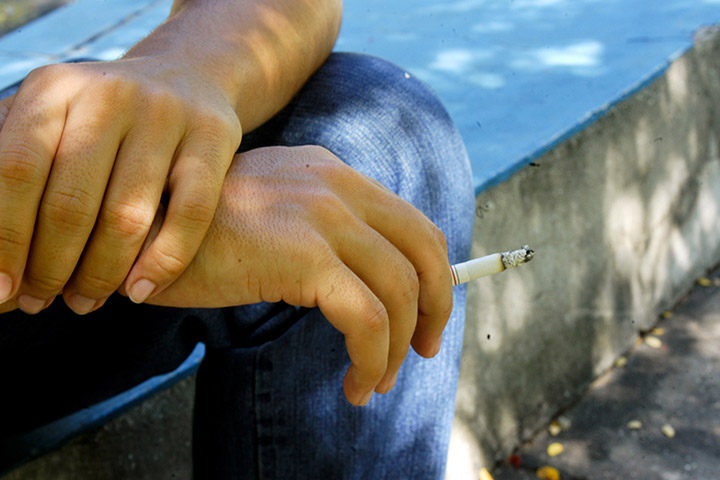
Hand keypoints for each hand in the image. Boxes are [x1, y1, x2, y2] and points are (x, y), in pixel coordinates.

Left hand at [0, 57, 241, 314]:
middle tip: (42, 301)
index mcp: (55, 88)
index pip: (17, 171)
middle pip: (72, 202)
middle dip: (51, 268)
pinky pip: (190, 214)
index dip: (6, 238)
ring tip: (85, 302)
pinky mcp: (214, 135)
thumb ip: (17, 173)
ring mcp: (167, 113)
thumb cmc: (103, 124)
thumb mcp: (54, 124)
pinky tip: (139, 292)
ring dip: (101, 276)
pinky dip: (163, 263)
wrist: (184, 80)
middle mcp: (110, 94)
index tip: (2, 289)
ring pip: (129, 217)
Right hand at [141, 145, 452, 405]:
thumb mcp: (271, 216)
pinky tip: (356, 385)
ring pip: (401, 291)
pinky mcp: (304, 255)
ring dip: (399, 348)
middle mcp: (335, 185)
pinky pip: (368, 319)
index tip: (426, 315)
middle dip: (437, 307)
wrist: (137, 231)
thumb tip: (369, 282)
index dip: (433, 273)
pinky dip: (373, 359)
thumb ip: (321, 232)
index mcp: (331, 173)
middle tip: (426, 349)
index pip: (412, 222)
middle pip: (424, 249)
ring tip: (376, 381)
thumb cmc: (195, 235)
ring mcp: (322, 216)